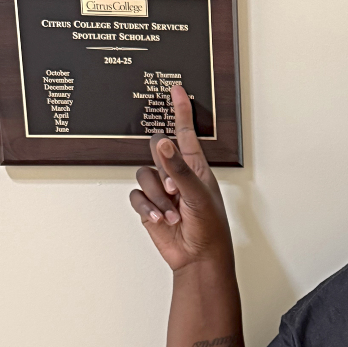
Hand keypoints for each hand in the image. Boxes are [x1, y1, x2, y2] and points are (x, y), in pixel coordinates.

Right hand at [129, 86, 231, 271]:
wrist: (199, 257)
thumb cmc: (211, 227)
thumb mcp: (198, 194)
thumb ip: (179, 168)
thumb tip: (163, 143)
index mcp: (195, 167)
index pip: (185, 133)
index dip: (180, 111)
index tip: (176, 89)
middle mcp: (177, 175)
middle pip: (155, 150)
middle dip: (161, 168)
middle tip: (173, 186)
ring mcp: (162, 190)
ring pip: (143, 175)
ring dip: (156, 196)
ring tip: (172, 212)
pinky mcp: (149, 207)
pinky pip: (136, 196)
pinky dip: (146, 207)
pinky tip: (159, 217)